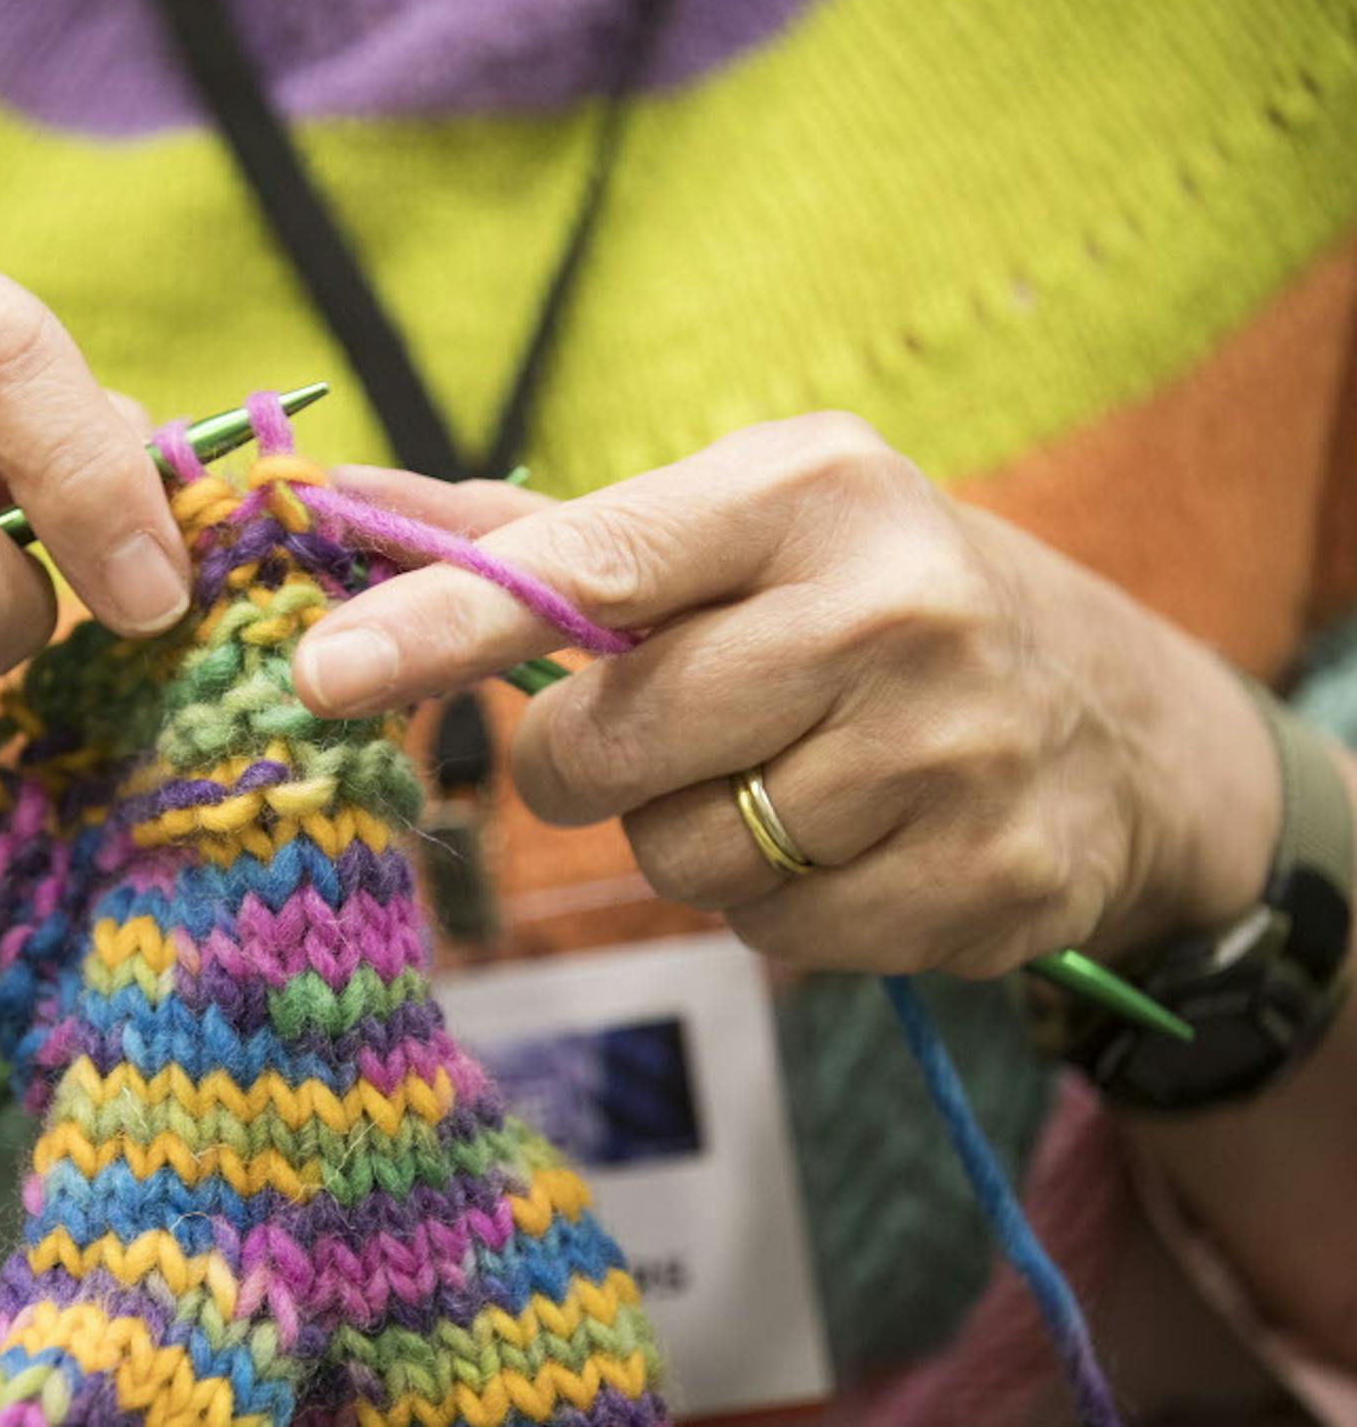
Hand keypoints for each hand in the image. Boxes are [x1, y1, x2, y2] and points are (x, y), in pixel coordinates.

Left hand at [293, 414, 1280, 976]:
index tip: (322, 671)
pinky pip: (772, 940)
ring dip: (692, 838)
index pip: (588, 565)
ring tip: (788, 776)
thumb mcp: (733, 525)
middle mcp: (892, 607)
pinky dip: (779, 906)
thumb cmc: (861, 601)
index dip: (443, 625)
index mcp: (809, 489)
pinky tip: (855, 840)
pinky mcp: (987, 882)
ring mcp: (953, 753)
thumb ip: (536, 535)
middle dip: (594, 764)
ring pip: (680, 859)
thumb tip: (344, 500)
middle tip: (671, 729)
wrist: (1108, 718)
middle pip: (608, 747)